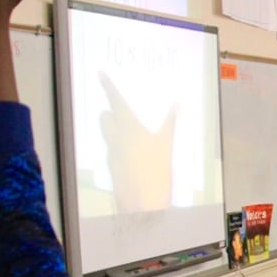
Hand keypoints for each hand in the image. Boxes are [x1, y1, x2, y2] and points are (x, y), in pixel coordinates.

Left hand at [98, 72, 177, 212]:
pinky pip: (112, 152)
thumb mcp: (167, 144)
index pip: (114, 100)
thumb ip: (169, 122)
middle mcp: (115, 137)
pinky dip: (120, 150)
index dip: (107, 86)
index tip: (100, 74)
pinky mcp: (111, 167)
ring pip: (107, 135)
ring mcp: (111, 153)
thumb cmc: (157, 169)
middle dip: (109, 113)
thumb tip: (176, 104)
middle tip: (119, 112)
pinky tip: (133, 157)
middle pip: (105, 117)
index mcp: (128, 126)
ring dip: (114, 131)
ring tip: (131, 136)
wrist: (143, 203)